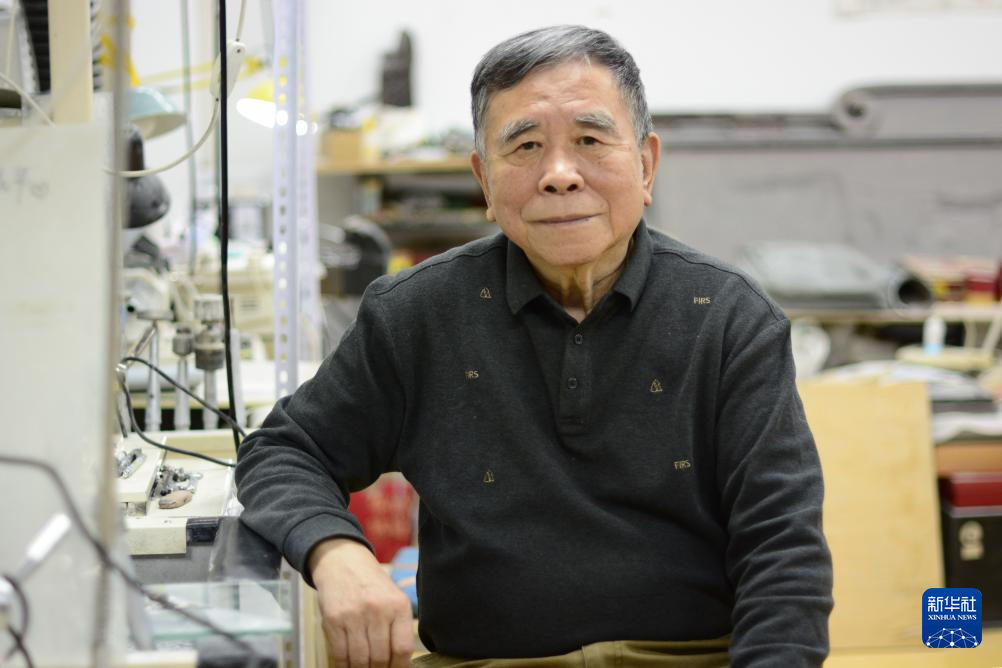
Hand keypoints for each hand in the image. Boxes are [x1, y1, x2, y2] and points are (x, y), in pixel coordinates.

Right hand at [308, 538, 413, 666]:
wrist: (342, 562)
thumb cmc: (371, 585)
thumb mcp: (394, 598)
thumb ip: (398, 627)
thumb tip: (400, 662)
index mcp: (398, 606)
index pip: (402, 648)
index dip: (400, 667)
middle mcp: (377, 610)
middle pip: (381, 657)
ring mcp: (354, 616)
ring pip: (360, 660)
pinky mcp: (333, 620)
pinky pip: (339, 654)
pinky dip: (344, 666)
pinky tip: (348, 665)